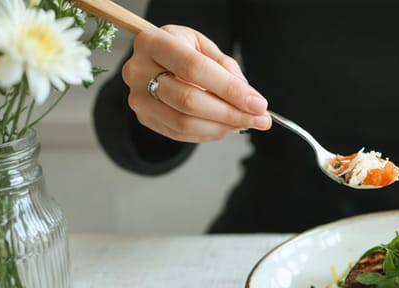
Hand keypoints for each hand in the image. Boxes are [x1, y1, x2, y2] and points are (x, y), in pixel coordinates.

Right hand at [122, 25, 269, 142]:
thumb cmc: (183, 51)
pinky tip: (225, 127)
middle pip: (189, 100)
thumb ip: (227, 69)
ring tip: (245, 123)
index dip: (229, 89)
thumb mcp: (205, 48)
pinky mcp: (144, 118)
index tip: (258, 103)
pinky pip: (180, 134)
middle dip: (231, 113)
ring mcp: (138, 97)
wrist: (155, 61)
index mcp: (154, 43)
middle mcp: (138, 70)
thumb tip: (250, 99)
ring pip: (184, 122)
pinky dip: (209, 134)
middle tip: (260, 119)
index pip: (195, 69)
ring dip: (222, 128)